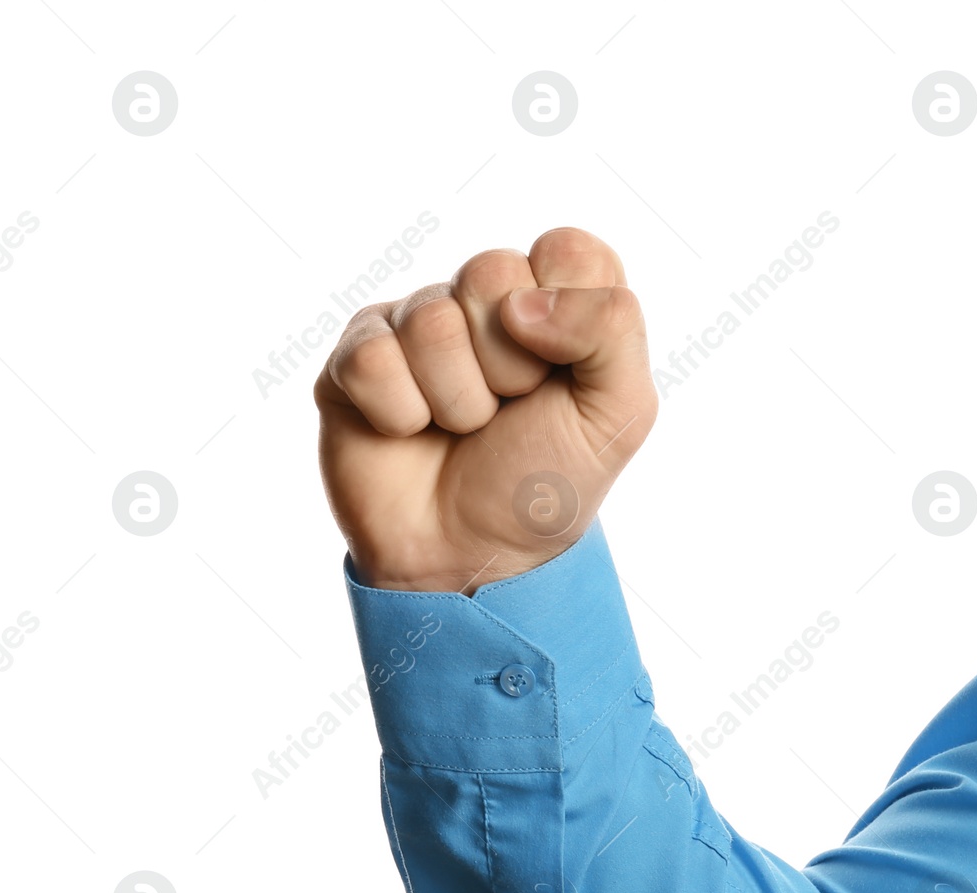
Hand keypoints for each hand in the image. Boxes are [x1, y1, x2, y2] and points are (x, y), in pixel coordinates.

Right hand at [314, 227, 657, 592]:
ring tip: (462, 430)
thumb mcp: (620, 415)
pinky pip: (372, 358)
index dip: (569, 317)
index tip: (561, 376)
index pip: (567, 251)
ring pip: (432, 321)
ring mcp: (415, 326)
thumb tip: (520, 303)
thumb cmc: (544, 483)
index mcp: (554, 303)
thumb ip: (613, 329)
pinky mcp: (356, 359)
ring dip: (458, 401)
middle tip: (508, 411)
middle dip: (510, 364)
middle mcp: (484, 303)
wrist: (473, 556)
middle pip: (492, 272)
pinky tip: (410, 434)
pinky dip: (400, 415)